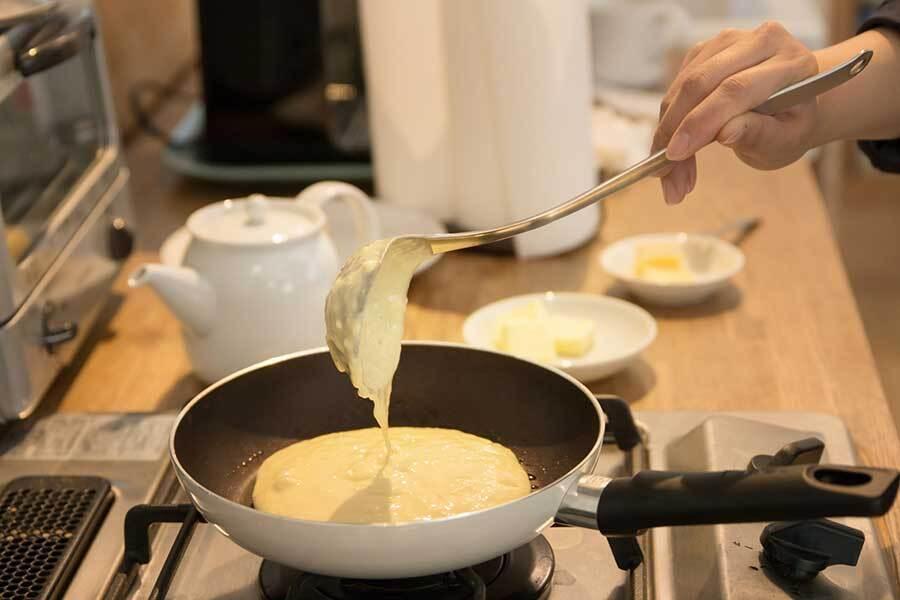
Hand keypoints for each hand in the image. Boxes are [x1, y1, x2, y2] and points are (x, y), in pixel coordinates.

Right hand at [654, 22, 819, 203]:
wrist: (791, 106)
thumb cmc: (790, 126)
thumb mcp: (784, 141)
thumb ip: (758, 135)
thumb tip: (725, 133)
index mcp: (790, 63)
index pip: (735, 89)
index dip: (700, 121)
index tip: (675, 154)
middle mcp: (759, 41)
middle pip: (700, 83)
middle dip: (674, 131)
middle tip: (663, 173)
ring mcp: (728, 42)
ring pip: (681, 87)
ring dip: (666, 133)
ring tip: (670, 175)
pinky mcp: (704, 51)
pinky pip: (674, 89)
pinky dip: (667, 123)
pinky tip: (674, 150)